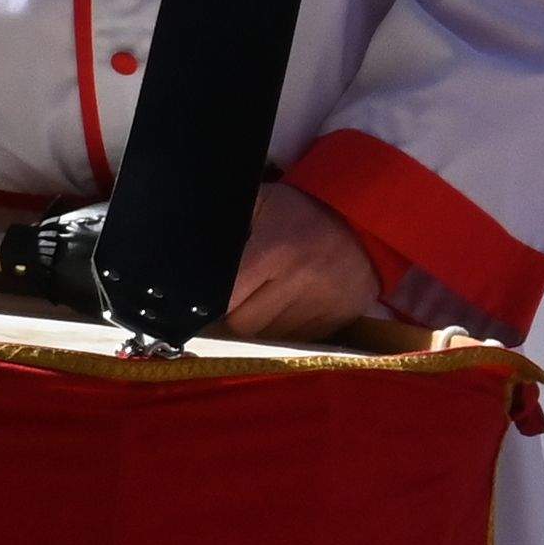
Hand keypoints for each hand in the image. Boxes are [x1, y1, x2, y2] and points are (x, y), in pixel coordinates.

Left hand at [222, 182, 380, 341]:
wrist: (361, 217)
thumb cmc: (297, 213)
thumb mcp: (258, 204)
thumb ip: (221, 229)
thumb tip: (182, 251)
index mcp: (274, 250)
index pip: (226, 299)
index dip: (212, 302)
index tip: (207, 299)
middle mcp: (302, 280)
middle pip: (246, 326)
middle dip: (236, 314)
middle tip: (239, 298)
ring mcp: (326, 302)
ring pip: (271, 337)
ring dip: (263, 325)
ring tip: (266, 300)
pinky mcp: (342, 317)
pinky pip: (299, 340)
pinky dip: (288, 330)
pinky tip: (290, 308)